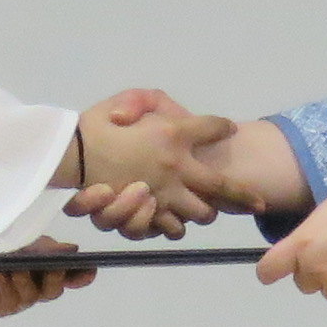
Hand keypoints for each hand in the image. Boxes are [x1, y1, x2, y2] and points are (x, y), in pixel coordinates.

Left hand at [0, 243, 86, 318]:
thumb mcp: (19, 239)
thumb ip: (43, 246)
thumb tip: (71, 250)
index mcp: (44, 268)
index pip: (70, 275)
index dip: (81, 275)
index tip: (90, 268)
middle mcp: (36, 286)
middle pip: (55, 290)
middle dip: (55, 278)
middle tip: (52, 266)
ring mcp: (19, 299)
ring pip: (33, 295)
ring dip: (27, 280)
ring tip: (17, 268)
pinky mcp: (0, 307)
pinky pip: (12, 300)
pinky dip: (9, 287)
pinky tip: (2, 275)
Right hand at [70, 94, 301, 238]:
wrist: (69, 154)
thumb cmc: (97, 124)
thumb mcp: (126, 99)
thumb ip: (151, 101)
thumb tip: (172, 114)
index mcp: (174, 134)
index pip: (214, 129)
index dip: (223, 129)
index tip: (230, 130)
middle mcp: (177, 166)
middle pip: (223, 187)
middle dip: (242, 195)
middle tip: (257, 203)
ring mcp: (165, 194)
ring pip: (202, 213)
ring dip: (208, 212)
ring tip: (212, 210)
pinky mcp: (147, 213)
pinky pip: (172, 228)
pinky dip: (176, 226)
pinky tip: (179, 221)